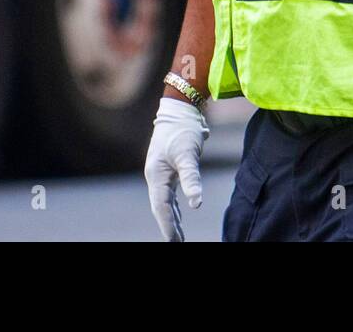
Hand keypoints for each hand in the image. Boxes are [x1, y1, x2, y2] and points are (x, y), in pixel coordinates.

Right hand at [144, 96, 209, 241]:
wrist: (181, 108)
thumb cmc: (182, 129)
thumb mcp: (188, 154)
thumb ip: (191, 179)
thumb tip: (196, 204)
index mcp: (156, 174)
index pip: (161, 206)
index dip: (167, 225)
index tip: (174, 241)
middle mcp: (156, 175)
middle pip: (161, 207)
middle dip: (169, 226)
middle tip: (177, 243)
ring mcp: (162, 172)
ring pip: (165, 201)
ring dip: (172, 218)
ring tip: (178, 236)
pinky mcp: (170, 168)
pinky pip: (170, 193)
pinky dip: (174, 206)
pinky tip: (180, 213)